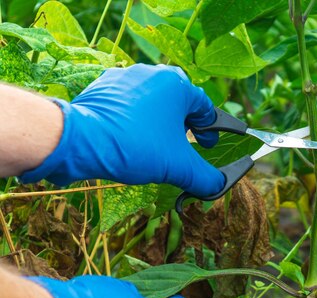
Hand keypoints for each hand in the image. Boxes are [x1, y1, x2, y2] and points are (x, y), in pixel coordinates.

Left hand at [19, 64, 224, 197]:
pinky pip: (128, 104)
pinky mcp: (102, 88)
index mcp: (176, 84)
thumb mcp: (178, 167)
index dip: (210, 129)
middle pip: (178, 103)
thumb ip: (204, 177)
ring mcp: (124, 78)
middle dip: (184, 126)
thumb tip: (216, 186)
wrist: (80, 141)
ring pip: (152, 102)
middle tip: (182, 147)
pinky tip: (130, 141)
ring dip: (158, 123)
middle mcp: (151, 73)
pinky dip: (134, 121)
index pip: (205, 106)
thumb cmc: (135, 146)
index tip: (206, 145)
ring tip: (154, 147)